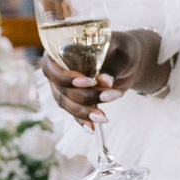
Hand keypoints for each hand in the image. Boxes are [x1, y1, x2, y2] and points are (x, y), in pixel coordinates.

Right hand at [42, 27, 167, 124]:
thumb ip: (113, 64)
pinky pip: (74, 114)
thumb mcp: (122, 51)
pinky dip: (83, 121)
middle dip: (85, 96)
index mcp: (62, 50)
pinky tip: (92, 128)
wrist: (126, 63)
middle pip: (61, 89)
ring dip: (85, 111)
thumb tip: (105, 81)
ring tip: (104, 116)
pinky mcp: (74, 101)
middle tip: (109, 96)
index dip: (66, 77)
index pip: (52, 66)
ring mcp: (64, 87)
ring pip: (66, 104)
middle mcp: (58, 70)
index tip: (89, 82)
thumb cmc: (122, 50)